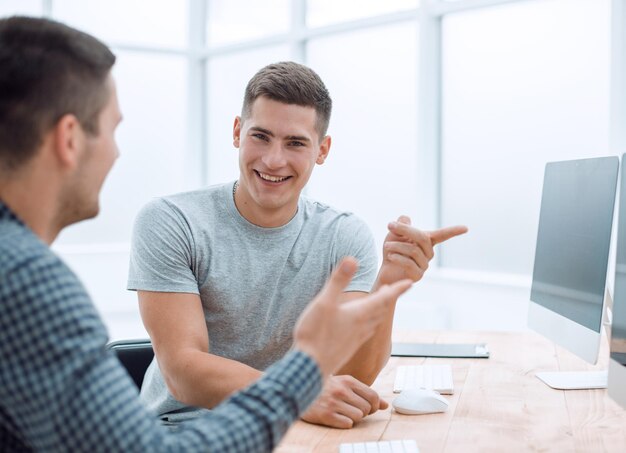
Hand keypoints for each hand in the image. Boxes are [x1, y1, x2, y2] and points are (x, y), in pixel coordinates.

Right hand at [293, 257, 411, 377]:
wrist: (309, 367)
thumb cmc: (315, 334)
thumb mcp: (324, 302)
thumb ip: (338, 281)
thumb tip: (352, 259)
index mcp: (359, 314)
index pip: (385, 298)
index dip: (398, 289)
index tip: (410, 282)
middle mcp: (362, 326)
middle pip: (381, 309)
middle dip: (388, 297)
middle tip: (393, 288)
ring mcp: (356, 339)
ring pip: (375, 321)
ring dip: (380, 310)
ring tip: (380, 304)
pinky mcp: (349, 347)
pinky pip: (366, 331)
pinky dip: (370, 322)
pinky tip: (362, 325)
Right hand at [301, 375, 387, 428]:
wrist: (299, 388)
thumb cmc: (325, 387)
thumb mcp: (345, 384)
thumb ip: (365, 393)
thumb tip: (385, 405)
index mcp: (347, 381)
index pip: (373, 396)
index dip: (374, 406)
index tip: (367, 407)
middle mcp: (341, 390)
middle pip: (367, 409)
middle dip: (363, 413)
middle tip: (353, 410)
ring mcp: (333, 403)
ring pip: (358, 417)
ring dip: (354, 418)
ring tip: (343, 413)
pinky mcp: (325, 415)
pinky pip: (347, 424)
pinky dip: (345, 423)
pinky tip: (337, 417)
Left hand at [377, 216, 467, 285]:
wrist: (385, 271)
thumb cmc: (392, 250)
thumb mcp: (394, 234)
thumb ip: (402, 225)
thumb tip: (405, 218)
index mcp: (426, 242)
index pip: (442, 235)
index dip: (453, 231)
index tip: (466, 228)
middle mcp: (429, 253)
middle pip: (422, 238)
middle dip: (405, 230)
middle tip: (390, 225)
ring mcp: (424, 265)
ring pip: (414, 250)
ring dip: (397, 245)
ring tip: (387, 245)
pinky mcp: (417, 276)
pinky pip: (409, 263)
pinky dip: (397, 257)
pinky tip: (390, 256)